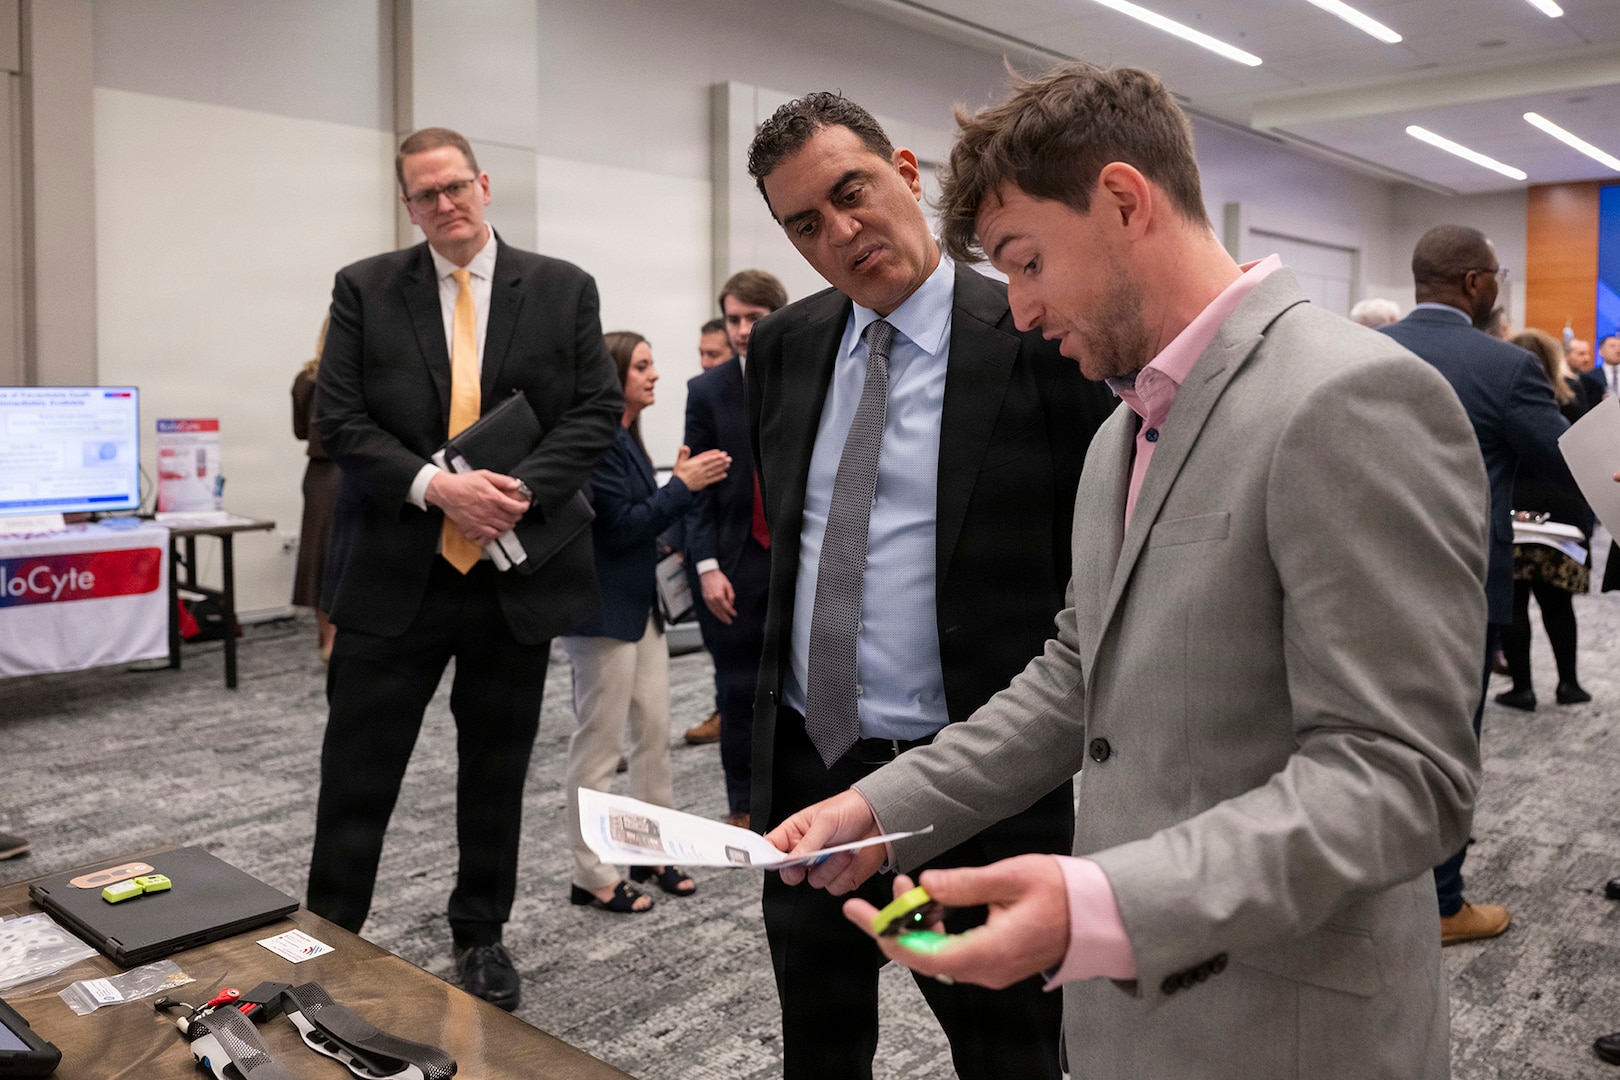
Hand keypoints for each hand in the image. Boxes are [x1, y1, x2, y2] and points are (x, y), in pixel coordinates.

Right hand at [425, 469, 529, 544]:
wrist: (446, 491)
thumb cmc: (463, 483)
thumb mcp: (484, 475)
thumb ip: (502, 480)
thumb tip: (515, 485)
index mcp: (493, 497)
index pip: (516, 507)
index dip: (524, 507)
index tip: (524, 505)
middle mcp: (489, 510)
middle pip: (512, 518)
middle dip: (518, 515)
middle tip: (518, 512)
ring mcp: (482, 520)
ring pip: (504, 527)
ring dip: (510, 524)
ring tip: (510, 519)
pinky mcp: (475, 526)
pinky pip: (492, 534)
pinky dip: (498, 532)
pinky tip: (498, 527)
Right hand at [672, 445, 729, 491]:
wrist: (678, 487)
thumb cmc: (679, 474)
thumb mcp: (679, 462)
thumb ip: (683, 454)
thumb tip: (684, 447)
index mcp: (695, 463)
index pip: (707, 457)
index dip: (714, 455)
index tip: (721, 453)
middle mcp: (700, 469)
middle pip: (713, 463)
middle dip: (721, 460)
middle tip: (728, 458)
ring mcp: (703, 476)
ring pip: (714, 471)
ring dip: (722, 467)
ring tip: (728, 464)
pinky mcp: (704, 483)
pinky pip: (713, 479)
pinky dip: (719, 477)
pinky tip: (724, 474)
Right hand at [701, 568, 735, 623]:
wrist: (708, 573)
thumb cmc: (718, 578)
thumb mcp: (728, 585)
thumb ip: (731, 596)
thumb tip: (731, 604)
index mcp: (719, 595)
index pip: (726, 607)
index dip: (731, 612)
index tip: (735, 614)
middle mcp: (712, 599)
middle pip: (720, 611)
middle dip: (725, 617)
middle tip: (729, 622)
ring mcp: (708, 599)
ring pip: (714, 611)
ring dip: (719, 617)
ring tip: (724, 620)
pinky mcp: (705, 598)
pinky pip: (710, 608)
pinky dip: (714, 612)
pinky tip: (717, 615)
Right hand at [765, 789, 884, 892]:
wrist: (879, 818)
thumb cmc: (849, 809)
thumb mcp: (825, 820)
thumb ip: (808, 842)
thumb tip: (790, 859)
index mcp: (796, 833)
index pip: (772, 848)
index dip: (768, 857)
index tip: (773, 861)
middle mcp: (806, 852)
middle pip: (789, 873)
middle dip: (798, 870)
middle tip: (809, 860)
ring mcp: (822, 866)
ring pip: (814, 882)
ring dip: (830, 868)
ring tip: (843, 850)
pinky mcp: (839, 877)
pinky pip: (834, 887)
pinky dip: (844, 874)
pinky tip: (850, 859)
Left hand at [843, 856, 1070, 989]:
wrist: (1097, 912)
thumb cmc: (1061, 892)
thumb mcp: (1011, 877)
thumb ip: (965, 883)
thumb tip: (927, 884)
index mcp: (989, 952)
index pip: (922, 954)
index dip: (886, 934)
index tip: (861, 913)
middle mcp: (986, 969)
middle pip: (924, 955)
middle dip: (899, 921)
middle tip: (890, 887)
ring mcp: (991, 968)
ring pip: (938, 952)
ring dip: (919, 921)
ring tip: (912, 886)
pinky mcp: (994, 961)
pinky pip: (954, 950)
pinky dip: (937, 927)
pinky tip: (934, 902)